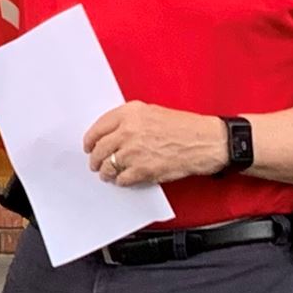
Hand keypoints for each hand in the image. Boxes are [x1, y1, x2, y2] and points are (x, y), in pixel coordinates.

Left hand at [83, 103, 224, 186]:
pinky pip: (122, 178)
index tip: (88, 146)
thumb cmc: (184, 127)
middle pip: (99, 148)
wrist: (204, 141)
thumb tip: (111, 134)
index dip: (90, 140)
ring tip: (107, 174)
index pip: (99, 127)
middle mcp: (129, 130)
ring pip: (108, 166)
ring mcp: (134, 152)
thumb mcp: (153, 112)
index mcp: (130, 113)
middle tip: (94, 163)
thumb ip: (130, 120)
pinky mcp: (142, 170)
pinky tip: (122, 179)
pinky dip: (120, 181)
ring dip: (105, 172)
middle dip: (94, 159)